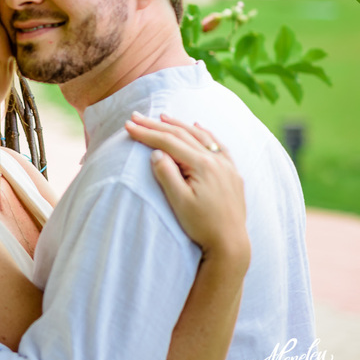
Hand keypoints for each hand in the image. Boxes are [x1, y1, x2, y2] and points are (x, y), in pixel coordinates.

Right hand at [125, 113, 249, 268]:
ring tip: (162, 116)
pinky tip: (197, 126)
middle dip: (157, 125)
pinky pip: (218, 145)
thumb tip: (156, 152)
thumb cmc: (202, 225)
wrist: (230, 243)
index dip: (146, 133)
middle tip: (136, 116)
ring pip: (200, 137)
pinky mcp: (232, 173)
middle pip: (182, 136)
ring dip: (179, 125)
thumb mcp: (179, 202)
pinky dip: (205, 133)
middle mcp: (217, 161)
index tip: (128, 126)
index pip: (168, 143)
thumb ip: (167, 174)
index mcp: (202, 166)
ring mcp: (227, 166)